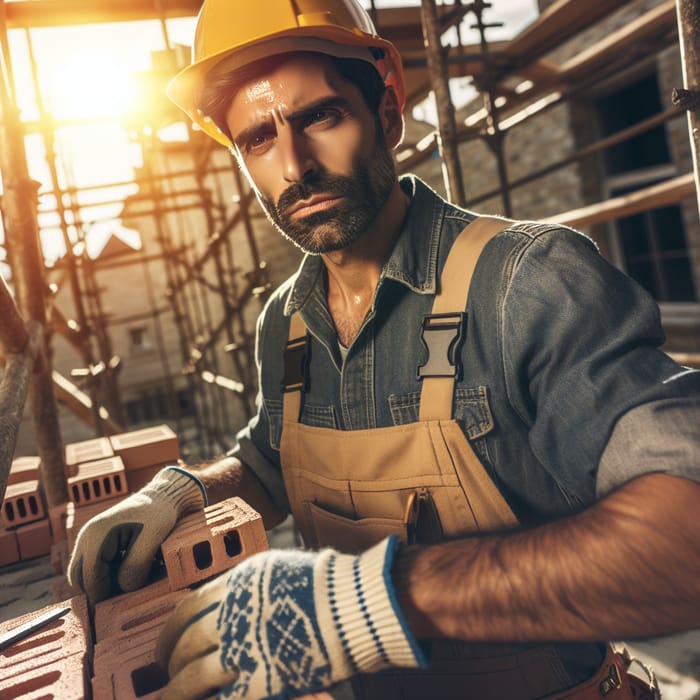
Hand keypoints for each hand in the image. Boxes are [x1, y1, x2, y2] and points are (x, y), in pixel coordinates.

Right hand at [67, 466, 205, 603]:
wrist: (163, 497)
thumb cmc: (159, 515)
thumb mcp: (152, 540)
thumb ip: (135, 566)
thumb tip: (123, 588)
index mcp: (95, 536)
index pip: (89, 579)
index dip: (105, 592)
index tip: (126, 595)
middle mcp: (86, 537)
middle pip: (79, 579)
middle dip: (100, 589)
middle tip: (125, 589)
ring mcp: (89, 539)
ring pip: (84, 574)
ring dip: (101, 582)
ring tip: (129, 576)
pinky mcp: (96, 542)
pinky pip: (92, 566)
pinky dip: (105, 574)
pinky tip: (126, 568)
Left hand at [156, 535, 424, 698]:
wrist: (351, 603)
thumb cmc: (322, 581)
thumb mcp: (275, 569)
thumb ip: (246, 585)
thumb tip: (227, 596)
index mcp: (234, 586)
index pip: (187, 609)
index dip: (170, 630)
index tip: (166, 642)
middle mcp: (232, 615)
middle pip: (186, 642)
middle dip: (170, 659)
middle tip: (165, 670)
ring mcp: (244, 648)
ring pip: (192, 674)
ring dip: (175, 689)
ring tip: (165, 696)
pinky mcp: (260, 679)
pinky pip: (220, 696)